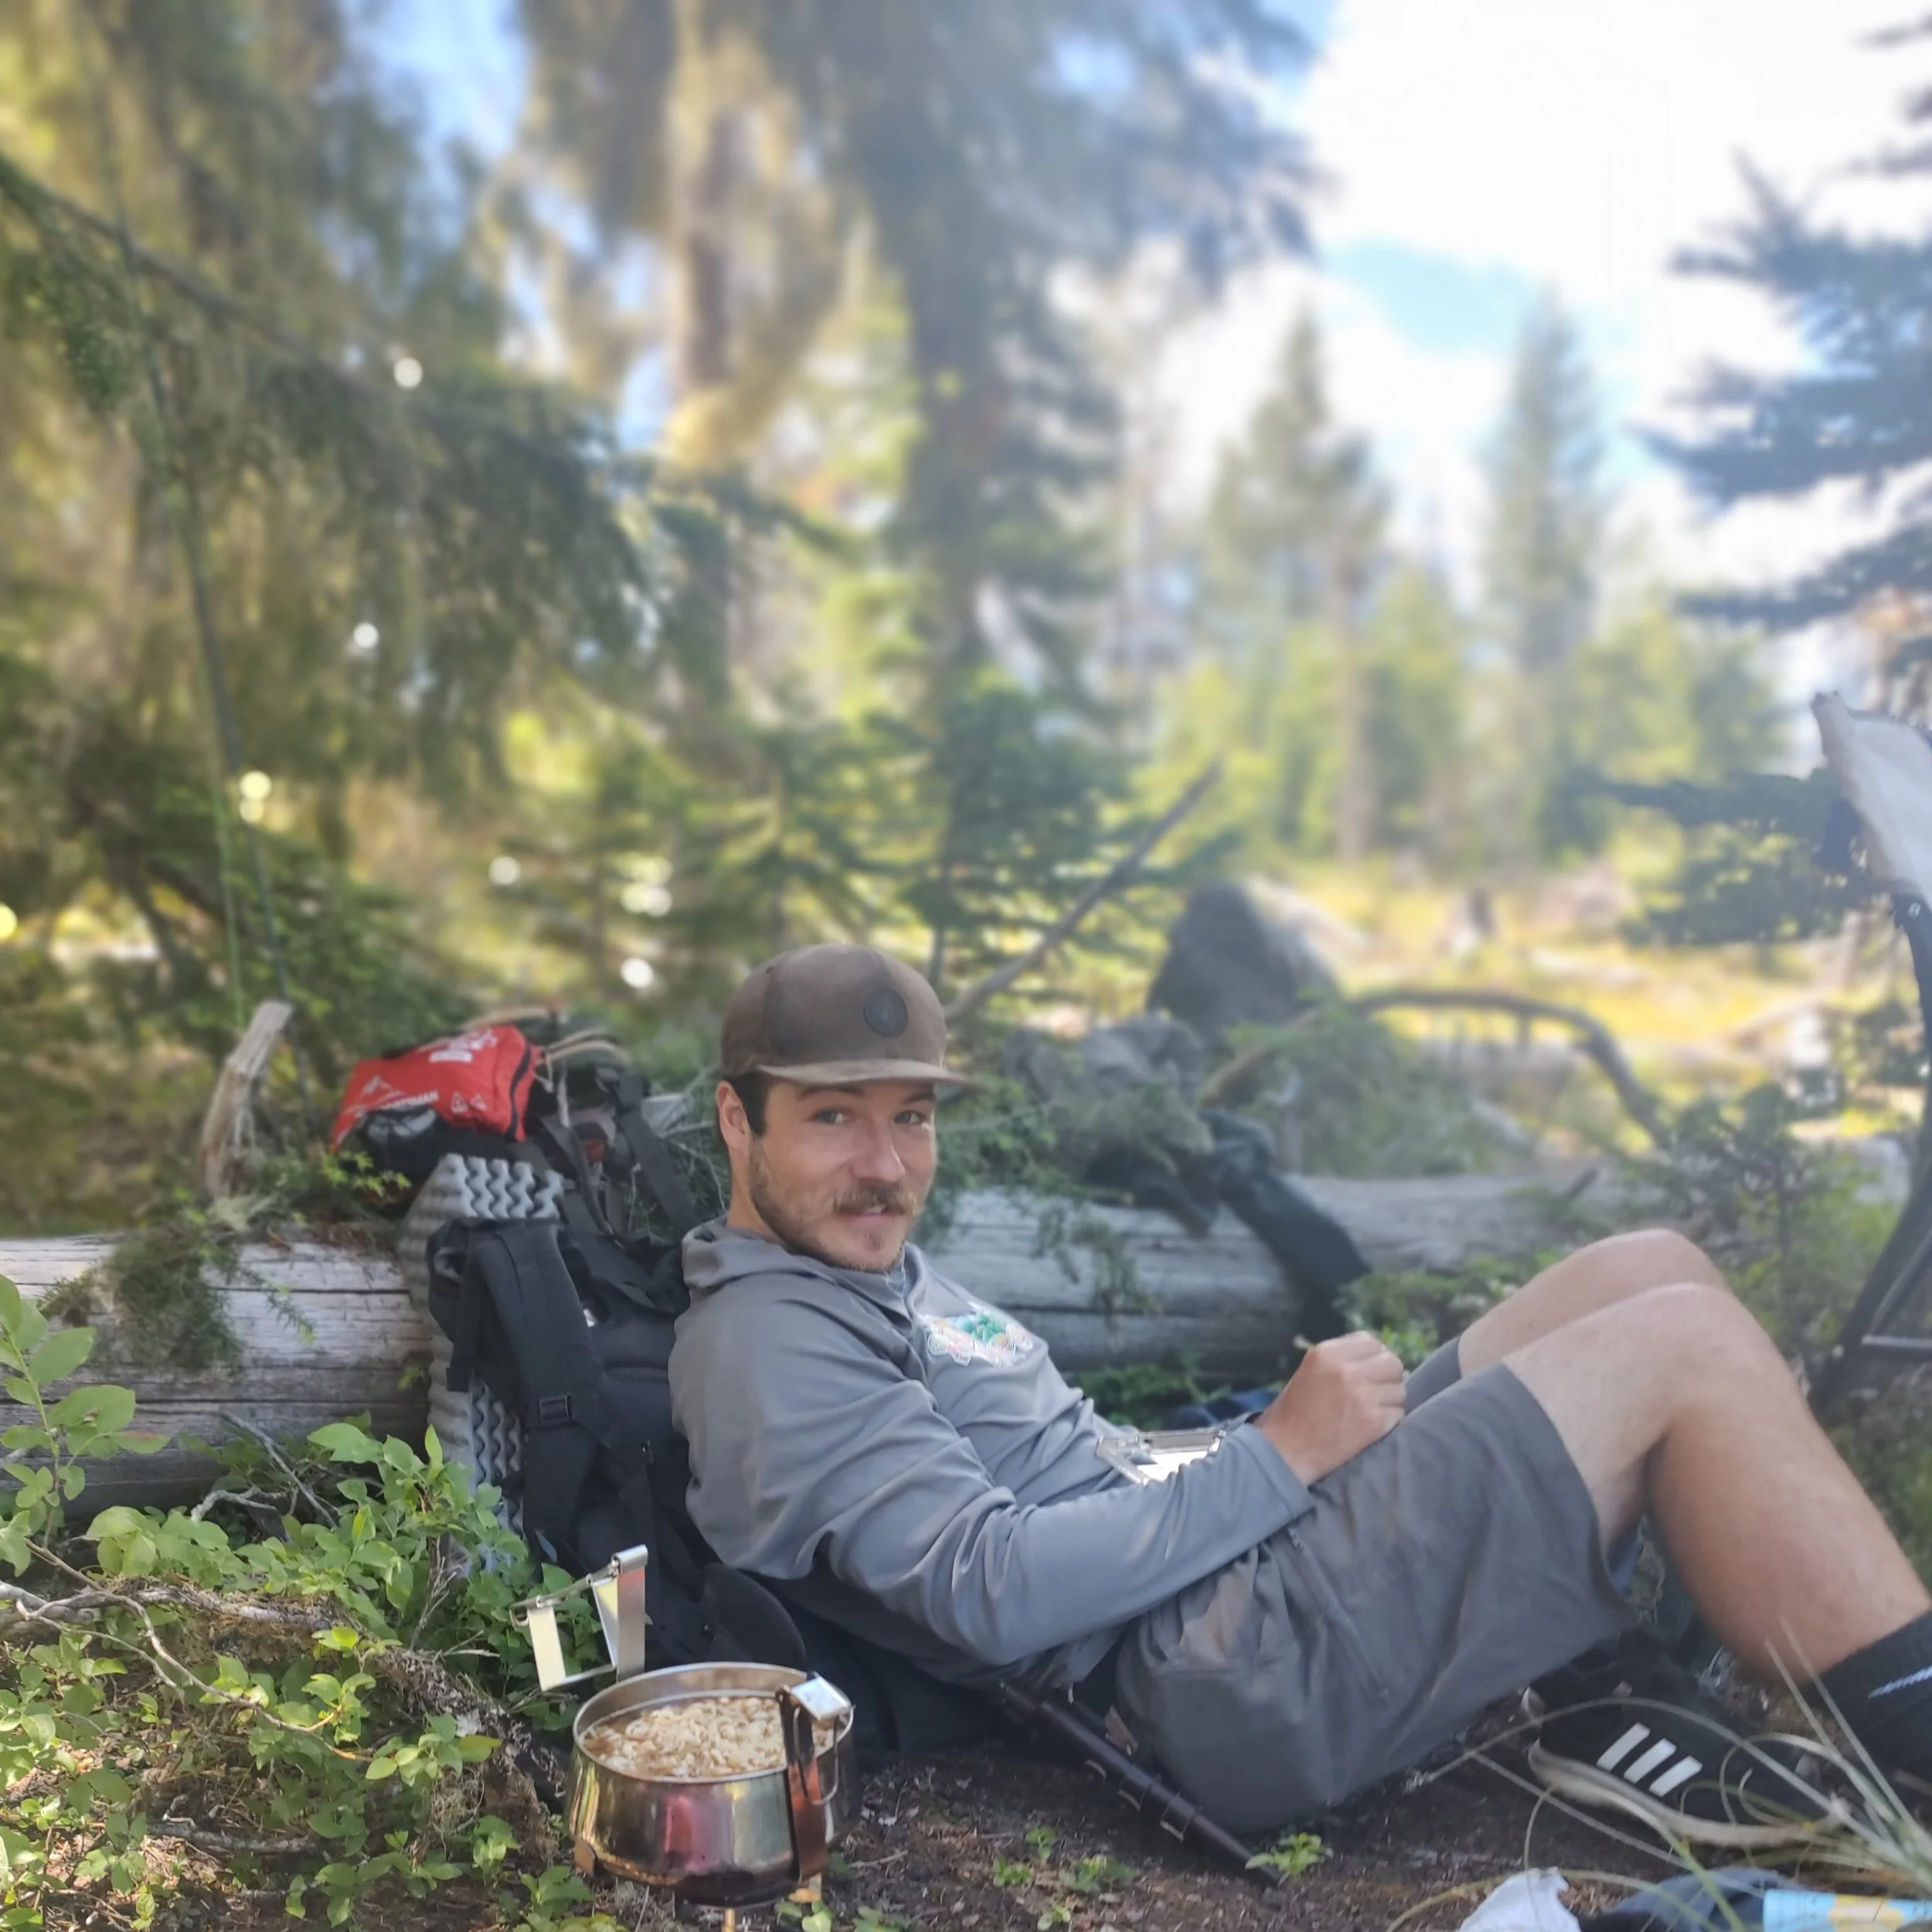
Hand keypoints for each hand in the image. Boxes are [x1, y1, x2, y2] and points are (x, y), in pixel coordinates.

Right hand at [1256, 1333, 1405, 1484]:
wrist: (1287, 1449)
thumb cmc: (1295, 1409)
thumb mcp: (1312, 1368)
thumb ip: (1343, 1357)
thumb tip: (1380, 1356)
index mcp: (1327, 1353)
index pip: (1371, 1342)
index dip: (1373, 1357)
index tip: (1368, 1370)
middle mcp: (1348, 1370)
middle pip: (1392, 1362)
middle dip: (1387, 1376)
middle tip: (1376, 1390)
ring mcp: (1364, 1396)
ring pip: (1399, 1388)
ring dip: (1390, 1398)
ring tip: (1373, 1408)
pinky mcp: (1375, 1422)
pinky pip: (1398, 1411)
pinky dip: (1390, 1418)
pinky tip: (1373, 1423)